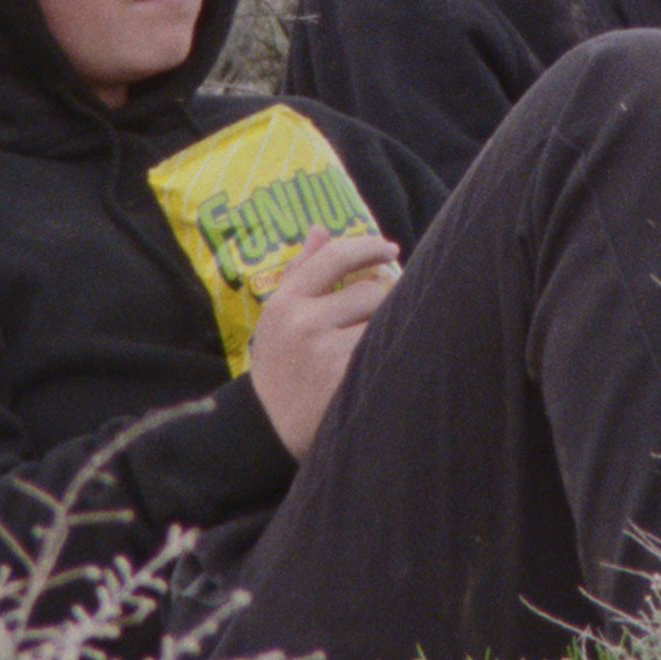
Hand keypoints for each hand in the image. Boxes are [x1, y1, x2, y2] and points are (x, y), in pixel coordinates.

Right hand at [246, 226, 400, 459]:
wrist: (270, 431)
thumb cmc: (281, 369)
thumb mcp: (277, 319)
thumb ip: (300, 273)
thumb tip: (320, 229)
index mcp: (284, 303)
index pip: (334, 257)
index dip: (368, 246)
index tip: (390, 249)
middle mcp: (302, 323)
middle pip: (369, 289)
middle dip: (383, 300)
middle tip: (384, 313)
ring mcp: (326, 351)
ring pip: (381, 318)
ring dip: (387, 326)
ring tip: (379, 341)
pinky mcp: (347, 377)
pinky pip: (383, 348)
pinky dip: (389, 350)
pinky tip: (384, 361)